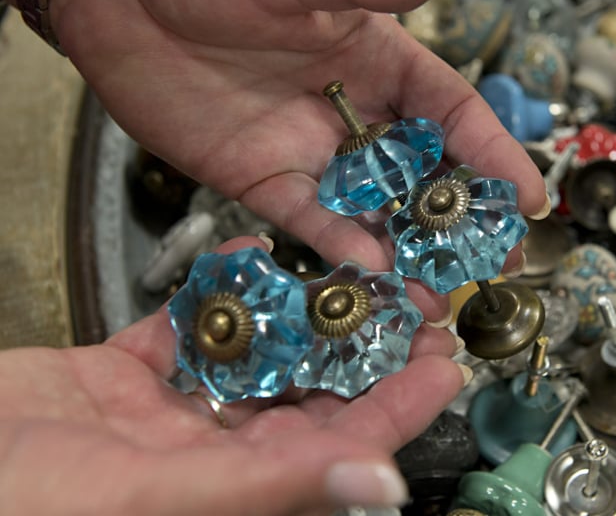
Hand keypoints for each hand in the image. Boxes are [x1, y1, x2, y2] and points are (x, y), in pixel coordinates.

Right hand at [0, 238, 465, 515]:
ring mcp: (171, 414)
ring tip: (342, 269)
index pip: (345, 446)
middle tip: (404, 297)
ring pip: (255, 355)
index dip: (401, 404)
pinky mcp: (124, 376)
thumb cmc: (26, 512)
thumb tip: (379, 484)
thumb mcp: (157, 501)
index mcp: (242, 494)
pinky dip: (217, 292)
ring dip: (296, 313)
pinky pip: (187, 327)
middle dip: (360, 345)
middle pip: (311, 395)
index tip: (443, 359)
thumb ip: (274, 486)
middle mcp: (217, 457)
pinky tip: (248, 256)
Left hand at [16, 0, 546, 274]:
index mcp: (377, 56)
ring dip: (404, 250)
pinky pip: (305, 219)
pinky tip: (368, 270)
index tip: (527, 195)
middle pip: (420, 173)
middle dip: (458, 219)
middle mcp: (351, 109)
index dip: (493, 153)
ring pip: (369, 209)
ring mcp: (306, 148)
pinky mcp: (256, 176)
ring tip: (436, 293)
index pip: (452, 112)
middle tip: (493, 262)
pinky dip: (337, 245)